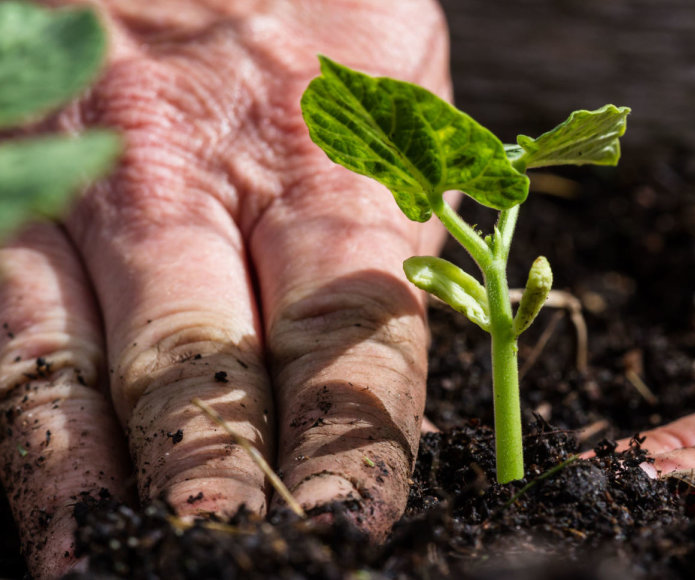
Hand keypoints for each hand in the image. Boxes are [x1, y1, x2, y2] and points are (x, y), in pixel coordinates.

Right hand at [0, 1, 448, 576]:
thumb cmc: (321, 8)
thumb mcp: (394, 101)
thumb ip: (392, 224)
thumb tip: (382, 368)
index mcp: (319, 168)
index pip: (345, 347)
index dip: (347, 454)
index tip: (347, 532)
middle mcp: (189, 184)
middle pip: (206, 375)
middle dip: (215, 492)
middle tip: (236, 569)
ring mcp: (75, 181)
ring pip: (71, 362)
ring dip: (90, 484)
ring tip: (103, 567)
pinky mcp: (0, 174)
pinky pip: (6, 319)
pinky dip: (25, 418)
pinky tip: (43, 492)